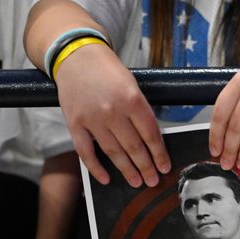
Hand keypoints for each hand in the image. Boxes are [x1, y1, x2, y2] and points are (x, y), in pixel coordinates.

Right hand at [54, 44, 169, 187]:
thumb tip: (152, 141)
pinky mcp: (75, 124)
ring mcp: (92, 119)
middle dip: (146, 167)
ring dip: (126, 170)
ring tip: (137, 182)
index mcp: (132, 100)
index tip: (164, 167)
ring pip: (113, 153)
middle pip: (134, 147)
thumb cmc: (108, 72)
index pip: (150, 134)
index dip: (159, 154)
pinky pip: (86, 152)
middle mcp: (113, 111)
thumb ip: (140, 112)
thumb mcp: (132, 86)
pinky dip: (96, 168)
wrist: (77, 57)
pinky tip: (106, 179)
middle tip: (153, 181)